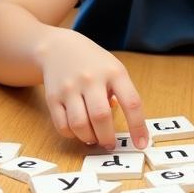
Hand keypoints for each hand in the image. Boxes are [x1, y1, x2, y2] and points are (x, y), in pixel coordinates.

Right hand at [40, 28, 146, 148]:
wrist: (58, 48)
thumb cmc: (93, 64)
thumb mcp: (114, 70)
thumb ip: (122, 95)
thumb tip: (127, 128)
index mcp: (113, 72)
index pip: (131, 102)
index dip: (138, 127)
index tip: (141, 144)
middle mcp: (90, 79)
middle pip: (101, 116)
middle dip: (107, 138)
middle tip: (109, 144)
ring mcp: (69, 88)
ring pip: (79, 124)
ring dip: (89, 138)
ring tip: (94, 138)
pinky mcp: (53, 97)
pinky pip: (62, 125)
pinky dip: (72, 134)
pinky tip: (78, 130)